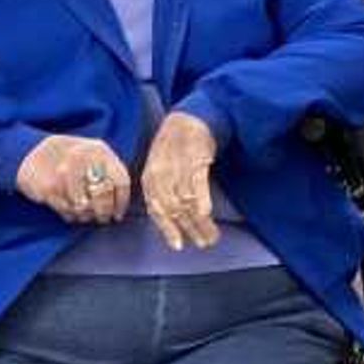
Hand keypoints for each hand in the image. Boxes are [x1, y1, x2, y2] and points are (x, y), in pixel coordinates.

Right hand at [18, 133, 133, 225]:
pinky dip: (72, 216)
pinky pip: (68, 210)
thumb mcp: (92, 154)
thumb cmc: (68, 157)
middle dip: (104, 212)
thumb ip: (108, 171)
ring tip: (86, 216)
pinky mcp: (49, 188)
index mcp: (99, 150)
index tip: (118, 215)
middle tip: (102, 218)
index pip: (121, 180)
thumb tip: (120, 202)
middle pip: (103, 195)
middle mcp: (84, 159)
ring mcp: (65, 173)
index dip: (121, 202)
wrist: (30, 152)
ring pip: (85, 206)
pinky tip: (72, 214)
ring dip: (87, 216)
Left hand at [139, 111, 221, 248]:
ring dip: (199, 222)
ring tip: (212, 236)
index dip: (167, 229)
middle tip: (203, 243)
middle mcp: (162, 174)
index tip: (178, 245)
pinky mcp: (196, 158)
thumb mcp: (162, 169)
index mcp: (151, 178)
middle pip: (173, 208)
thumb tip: (172, 217)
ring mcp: (179, 166)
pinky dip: (201, 200)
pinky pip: (197, 183)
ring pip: (186, 200)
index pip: (156, 208)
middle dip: (188, 229)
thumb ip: (163, 191)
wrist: (188, 118)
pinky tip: (206, 215)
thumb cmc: (175, 146)